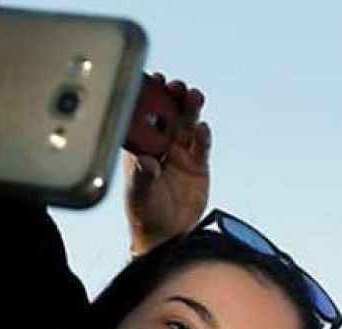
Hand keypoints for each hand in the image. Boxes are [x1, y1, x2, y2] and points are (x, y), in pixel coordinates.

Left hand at [124, 75, 207, 255]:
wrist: (167, 234)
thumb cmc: (144, 213)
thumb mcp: (138, 196)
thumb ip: (141, 177)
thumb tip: (145, 162)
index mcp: (141, 147)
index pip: (144, 117)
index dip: (148, 97)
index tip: (151, 81)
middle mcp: (161, 146)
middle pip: (168, 115)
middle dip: (171, 97)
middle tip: (176, 86)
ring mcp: (181, 154)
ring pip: (187, 124)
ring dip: (190, 109)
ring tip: (194, 96)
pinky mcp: (198, 166)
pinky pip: (202, 146)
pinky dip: (203, 136)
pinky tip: (203, 129)